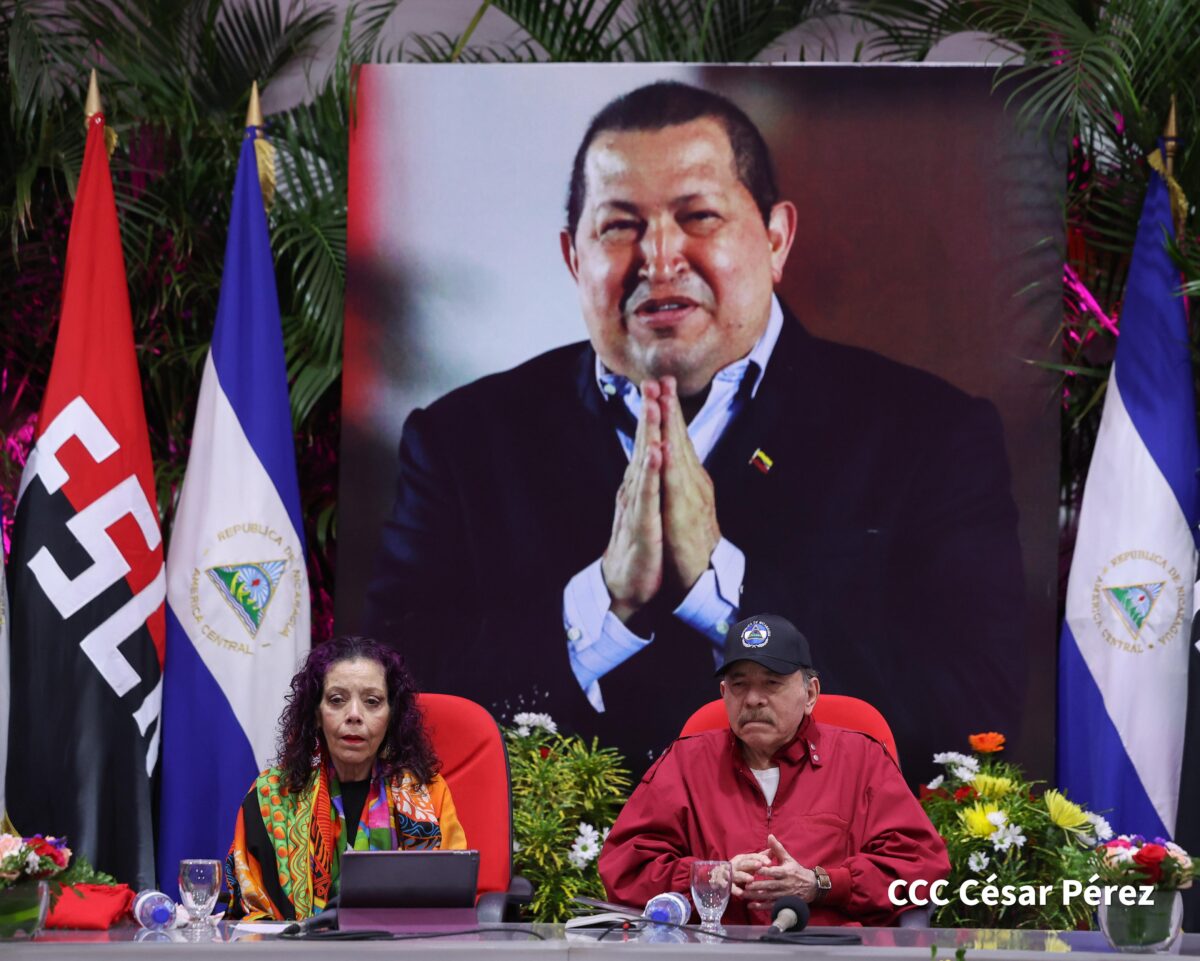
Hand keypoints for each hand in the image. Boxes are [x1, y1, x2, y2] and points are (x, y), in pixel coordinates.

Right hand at [601, 380, 663, 621]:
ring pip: (642, 464)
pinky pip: (647, 495)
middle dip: (648, 413)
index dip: (653, 417)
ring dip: (647, 434)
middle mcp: (634, 491)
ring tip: (652, 407)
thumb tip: (649, 459)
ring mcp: (637, 506)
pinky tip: (655, 453)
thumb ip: (647, 484)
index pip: (646, 445)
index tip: (659, 387)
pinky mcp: (642, 525)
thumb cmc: (639, 548)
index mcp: (639, 486)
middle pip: (641, 446)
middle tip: (652, 382)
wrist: (628, 586)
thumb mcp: (646, 509)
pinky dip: (650, 472)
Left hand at [658, 376, 719, 592]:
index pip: (678, 438)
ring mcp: (691, 496)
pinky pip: (675, 487)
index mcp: (690, 478)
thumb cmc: (690, 542)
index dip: (669, 411)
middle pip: (680, 438)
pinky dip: (669, 466)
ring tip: (661, 401)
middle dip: (670, 407)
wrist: (702, 576)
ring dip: (670, 427)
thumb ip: (678, 481)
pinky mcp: (685, 514)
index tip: (660, 385)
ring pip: (679, 454)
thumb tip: (671, 458)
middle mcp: (693, 482)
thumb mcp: (682, 504)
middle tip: (660, 379)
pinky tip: (663, 448)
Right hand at [730, 851, 771, 898]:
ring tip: (751, 879)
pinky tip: (741, 893)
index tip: (770, 862)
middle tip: (759, 865)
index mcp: (742, 859)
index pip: (752, 857)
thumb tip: (773, 850)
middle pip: (744, 863)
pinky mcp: (726, 884)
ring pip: (737, 874)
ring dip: (743, 876)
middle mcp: (736, 864)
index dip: (761, 858)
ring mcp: (730, 874)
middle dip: (752, 864)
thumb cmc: (741, 869)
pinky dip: (735, 890)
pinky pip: (730, 887)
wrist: (720, 876)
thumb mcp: (750, 862)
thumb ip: (760, 857)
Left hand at [742, 835, 819, 908]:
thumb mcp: (788, 859)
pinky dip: (761, 907)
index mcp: (785, 872)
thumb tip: (770, 836)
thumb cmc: (796, 870)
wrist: (811, 886)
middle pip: (770, 886)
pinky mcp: (783, 903)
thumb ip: (777, 848)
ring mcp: (784, 895)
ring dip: (756, 897)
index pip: (774, 872)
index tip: (754, 869)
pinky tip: (751, 905)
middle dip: (757, 886)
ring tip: (744, 895)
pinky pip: (771, 906)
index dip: (764, 871)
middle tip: (745, 885)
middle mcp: (785, 884)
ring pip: (769, 897)